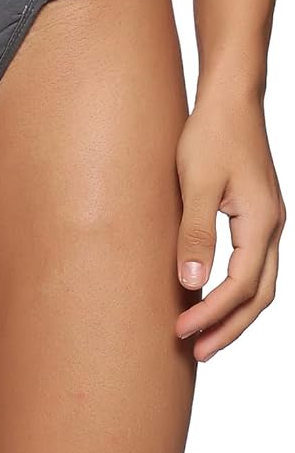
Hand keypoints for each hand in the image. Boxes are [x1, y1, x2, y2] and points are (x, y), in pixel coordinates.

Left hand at [174, 92, 284, 361]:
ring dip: (232, 311)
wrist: (230, 100)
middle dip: (228, 326)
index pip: (240, 287)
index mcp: (262, 223)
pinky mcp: (254, 214)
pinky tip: (208, 292)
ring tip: (202, 333)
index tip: (180, 332)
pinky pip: (250, 264)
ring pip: (259, 283)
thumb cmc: (211, 134)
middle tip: (196, 352)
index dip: (211, 314)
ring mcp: (266, 222)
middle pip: (259, 296)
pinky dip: (233, 287)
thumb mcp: (198, 183)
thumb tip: (190, 284)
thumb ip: (196, 233)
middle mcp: (272, 228)